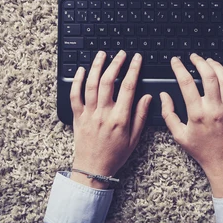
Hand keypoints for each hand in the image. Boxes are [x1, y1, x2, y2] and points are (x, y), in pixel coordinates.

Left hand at [70, 50, 151, 188]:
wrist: (92, 169)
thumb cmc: (115, 155)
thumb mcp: (134, 138)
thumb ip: (141, 116)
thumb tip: (148, 97)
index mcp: (120, 118)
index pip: (128, 87)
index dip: (133, 69)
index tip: (137, 58)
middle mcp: (103, 114)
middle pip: (108, 81)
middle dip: (116, 63)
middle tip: (121, 53)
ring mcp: (88, 114)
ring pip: (91, 84)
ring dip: (97, 66)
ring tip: (102, 54)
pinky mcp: (77, 116)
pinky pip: (74, 95)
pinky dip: (77, 81)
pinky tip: (82, 70)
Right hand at [160, 54, 222, 197]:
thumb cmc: (202, 151)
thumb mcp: (179, 135)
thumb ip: (169, 114)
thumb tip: (163, 96)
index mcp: (197, 114)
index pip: (186, 83)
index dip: (179, 68)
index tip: (176, 61)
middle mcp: (214, 108)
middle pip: (208, 76)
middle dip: (199, 61)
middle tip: (193, 57)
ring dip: (216, 66)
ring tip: (208, 61)